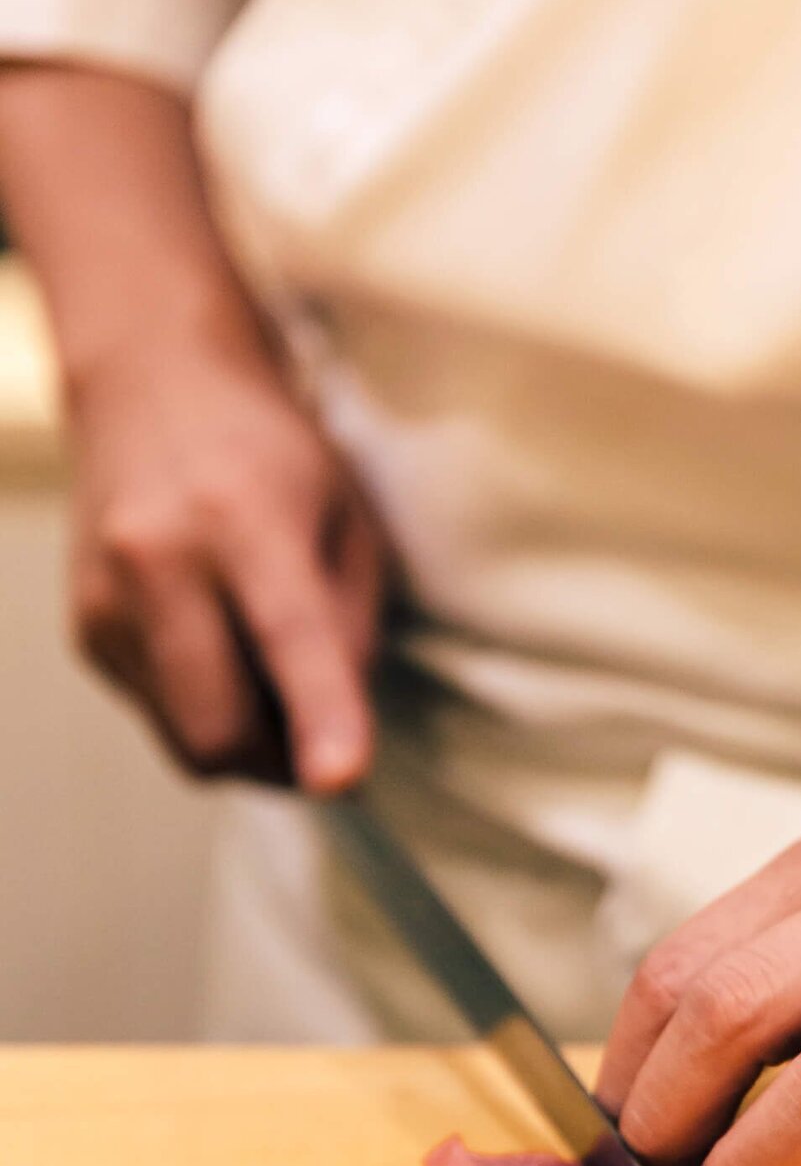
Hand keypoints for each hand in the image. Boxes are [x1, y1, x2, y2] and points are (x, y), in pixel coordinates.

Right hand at [67, 333, 388, 790]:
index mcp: (244, 516)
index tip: (343, 780)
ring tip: (274, 675)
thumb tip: (337, 729)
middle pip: (219, 727)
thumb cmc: (275, 455)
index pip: (287, 634)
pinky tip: (221, 644)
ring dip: (246, 743)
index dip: (320, 713)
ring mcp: (105, 600)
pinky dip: (206, 709)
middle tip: (324, 741)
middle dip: (283, 765)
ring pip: (186, 740)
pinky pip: (161, 714)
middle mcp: (156, 558)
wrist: (154, 384)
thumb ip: (352, 624)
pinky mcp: (83, 631)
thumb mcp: (348, 519)